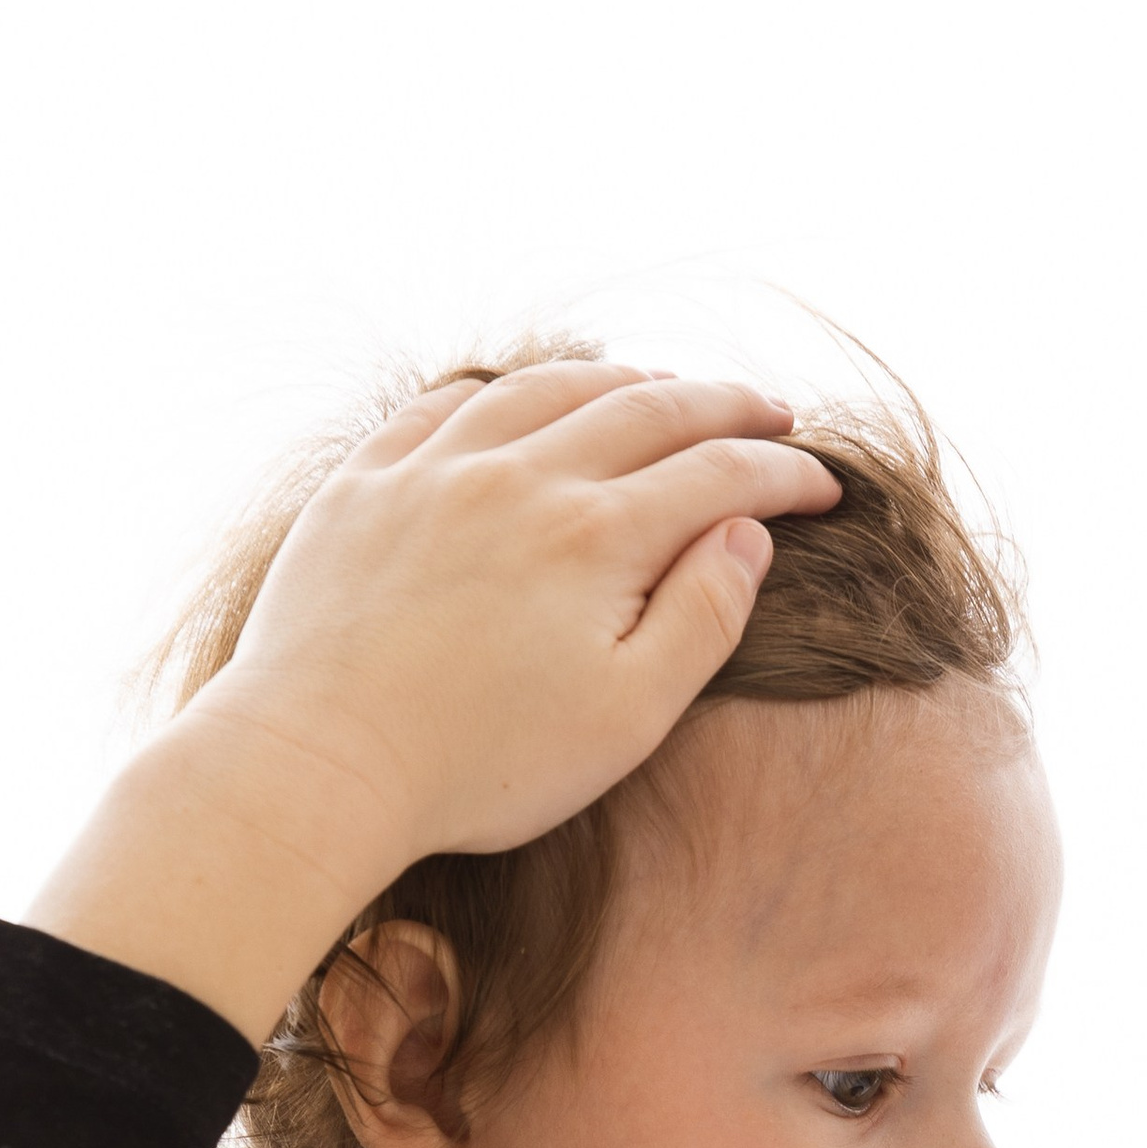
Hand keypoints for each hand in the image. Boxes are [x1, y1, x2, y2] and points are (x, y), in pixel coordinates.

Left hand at [28, 364, 839, 1044]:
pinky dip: (508, 391)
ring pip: (549, 389)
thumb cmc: (484, 765)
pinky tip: (527, 401)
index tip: (825, 486)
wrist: (322, 761)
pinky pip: (448, 405)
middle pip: (648, 408)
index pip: (720, 475)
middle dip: (725, 406)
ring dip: (623, 382)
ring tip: (665, 389)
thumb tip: (748, 536)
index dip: (784, 474)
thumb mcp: (626, 718)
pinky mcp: (366, 484)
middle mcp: (523, 476)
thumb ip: (701, 619)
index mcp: (598, 536)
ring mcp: (436, 469)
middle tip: (773, 414)